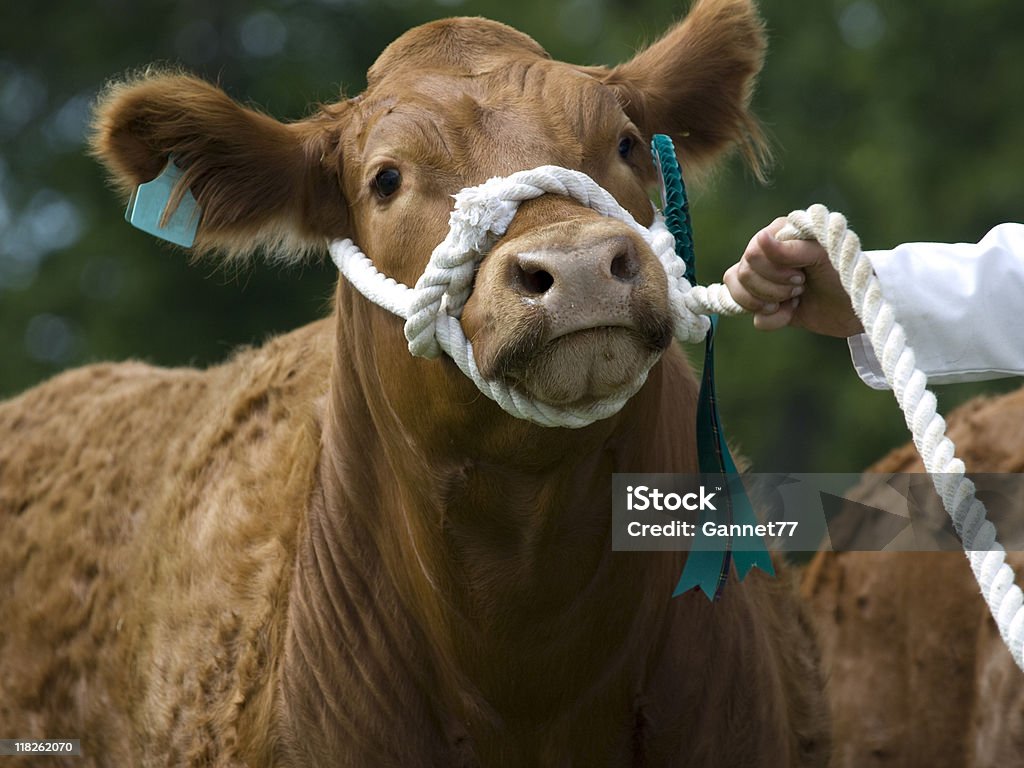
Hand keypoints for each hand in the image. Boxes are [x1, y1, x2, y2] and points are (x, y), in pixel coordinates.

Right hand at [723, 218, 863, 337]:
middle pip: (742, 274)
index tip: (801, 273)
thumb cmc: (846, 272)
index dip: (772, 268)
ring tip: (796, 299)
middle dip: (772, 287)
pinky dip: (774, 320)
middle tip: (801, 286)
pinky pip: (753, 317)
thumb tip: (760, 239)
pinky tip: (792, 313)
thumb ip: (790, 248)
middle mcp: (766, 256)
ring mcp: (764, 281)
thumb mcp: (822, 255)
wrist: (860, 307)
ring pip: (740, 294)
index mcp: (779, 235)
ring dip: (769, 303)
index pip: (753, 253)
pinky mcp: (767, 307)